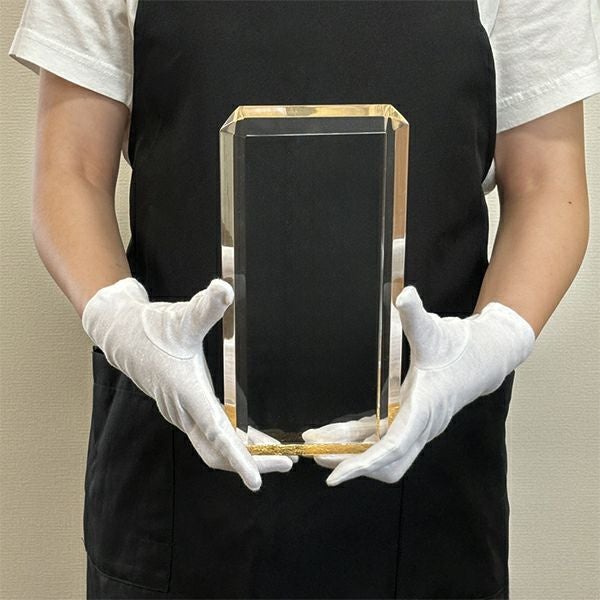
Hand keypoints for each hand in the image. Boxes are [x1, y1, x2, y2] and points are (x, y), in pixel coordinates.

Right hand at [82, 277, 296, 491]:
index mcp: (188, 393)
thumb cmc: (153, 328)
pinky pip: (212, 436)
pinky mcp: (185, 410)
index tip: (257, 480)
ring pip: (215, 447)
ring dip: (245, 454)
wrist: (123, 334)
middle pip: (219, 452)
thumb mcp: (183, 317)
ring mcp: (183, 413)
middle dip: (252, 462)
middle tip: (286, 462)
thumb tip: (225, 288)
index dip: (239, 458)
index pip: (217, 434)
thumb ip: (206, 307)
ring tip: (279, 454)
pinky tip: (253, 437)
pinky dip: (233, 442)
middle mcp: (185, 410)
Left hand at [304, 285, 534, 485]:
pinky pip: (383, 442)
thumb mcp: (434, 329)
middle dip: (353, 466)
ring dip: (353, 454)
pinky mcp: (412, 422)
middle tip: (318, 458)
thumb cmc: (459, 346)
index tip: (335, 477)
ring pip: (383, 457)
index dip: (362, 464)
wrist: (485, 357)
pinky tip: (337, 436)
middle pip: (386, 464)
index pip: (392, 448)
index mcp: (424, 409)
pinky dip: (360, 442)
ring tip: (319, 447)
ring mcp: (418, 427)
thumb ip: (416, 315)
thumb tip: (404, 294)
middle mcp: (421, 425)